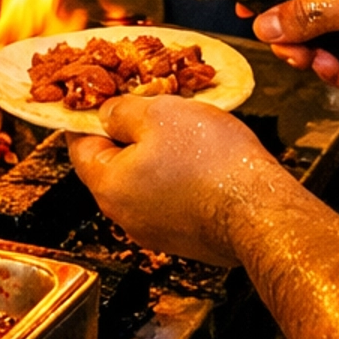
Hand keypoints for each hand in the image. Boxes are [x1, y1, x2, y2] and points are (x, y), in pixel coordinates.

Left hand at [68, 94, 282, 264]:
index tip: (98, 102)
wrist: (259, 211)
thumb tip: (108, 114)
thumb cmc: (213, 163)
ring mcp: (155, 230)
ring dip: (155, 155)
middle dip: (128, 134)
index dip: (87, 117)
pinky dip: (176, 176)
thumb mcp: (160, 113)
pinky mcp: (183, 237)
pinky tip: (200, 159)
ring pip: (142, 182)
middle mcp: (125, 215)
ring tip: (182, 130)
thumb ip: (123, 112)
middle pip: (111, 165)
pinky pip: (168, 198)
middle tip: (150, 108)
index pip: (79, 146)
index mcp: (109, 185)